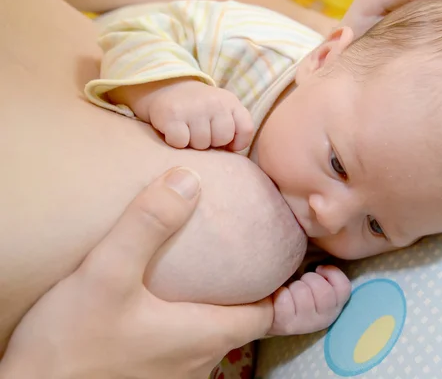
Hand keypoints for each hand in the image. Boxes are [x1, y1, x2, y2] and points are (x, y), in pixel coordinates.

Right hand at [0, 167, 271, 378]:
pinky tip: (154, 312)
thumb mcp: (107, 274)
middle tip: (229, 263)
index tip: (269, 264)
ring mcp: (172, 378)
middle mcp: (197, 363)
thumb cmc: (72, 346)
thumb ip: (148, 225)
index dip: (272, 290)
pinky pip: (177, 354)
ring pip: (205, 340)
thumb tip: (187, 179)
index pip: (264, 314)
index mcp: (204, 335)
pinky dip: (178, 330)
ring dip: (205, 311)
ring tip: (195, 280)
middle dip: (237, 295)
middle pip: (236, 326)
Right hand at [110, 78, 254, 150]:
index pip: (246, 130)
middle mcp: (215, 102)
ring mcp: (194, 108)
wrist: (163, 86)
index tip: (224, 141)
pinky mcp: (172, 115)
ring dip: (191, 143)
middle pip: (221, 140)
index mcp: (230, 101)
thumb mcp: (221, 110)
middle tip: (199, 131)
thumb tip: (232, 151)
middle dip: (210, 142)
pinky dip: (175, 142)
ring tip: (186, 129)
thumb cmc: (196, 108)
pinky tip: (173, 130)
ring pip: (201, 144)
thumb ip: (233, 127)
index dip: (236, 142)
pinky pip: (180, 143)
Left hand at [268, 265, 350, 335]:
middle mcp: (324, 319)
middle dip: (310, 279)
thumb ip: (325, 270)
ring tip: (289, 290)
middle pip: (324, 291)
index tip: (318, 268)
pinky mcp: (286, 325)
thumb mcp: (314, 279)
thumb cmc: (294, 286)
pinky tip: (278, 297)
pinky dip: (280, 293)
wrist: (268, 307)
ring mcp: (305, 324)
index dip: (331, 273)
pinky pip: (285, 299)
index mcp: (334, 307)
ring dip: (293, 286)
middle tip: (301, 281)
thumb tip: (328, 241)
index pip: (343, 288)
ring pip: (303, 293)